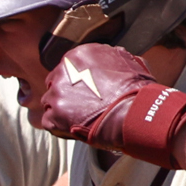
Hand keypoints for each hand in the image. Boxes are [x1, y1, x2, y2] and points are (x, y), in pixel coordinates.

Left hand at [32, 45, 185, 166]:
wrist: (133, 112)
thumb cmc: (136, 89)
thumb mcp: (129, 62)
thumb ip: (114, 58)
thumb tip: (115, 55)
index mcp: (78, 55)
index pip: (69, 68)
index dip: (77, 83)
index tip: (87, 92)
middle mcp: (63, 71)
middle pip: (56, 83)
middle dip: (66, 95)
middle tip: (82, 108)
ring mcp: (56, 93)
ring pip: (51, 103)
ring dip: (62, 111)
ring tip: (79, 121)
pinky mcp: (53, 116)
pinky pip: (49, 122)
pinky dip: (60, 128)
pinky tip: (75, 131)